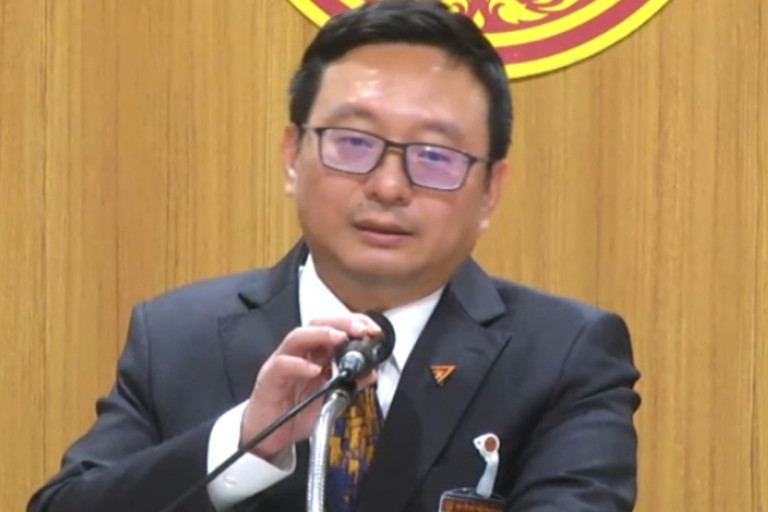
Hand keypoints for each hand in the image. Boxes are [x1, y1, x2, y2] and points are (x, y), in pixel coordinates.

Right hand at [240, 313, 380, 459]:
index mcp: (314, 356)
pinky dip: (299, 365)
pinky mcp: (269, 378)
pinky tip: (314, 370)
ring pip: (298, 337)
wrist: (266, 438)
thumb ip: (350, 386)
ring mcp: (282, 363)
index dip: (354, 325)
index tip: (374, 331)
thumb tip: (372, 373)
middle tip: (362, 329)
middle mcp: (298, 354)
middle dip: (341, 322)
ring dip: (321, 334)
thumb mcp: (329, 401)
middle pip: (317, 324)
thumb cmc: (294, 415)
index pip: (334, 329)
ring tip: (340, 337)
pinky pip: (282, 365)